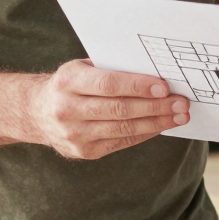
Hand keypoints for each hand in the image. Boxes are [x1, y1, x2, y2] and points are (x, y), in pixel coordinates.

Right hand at [27, 59, 188, 159]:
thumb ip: (112, 68)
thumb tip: (155, 71)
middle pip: (120, 109)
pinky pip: (122, 141)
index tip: (164, 86)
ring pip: (123, 128)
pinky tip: (161, 125)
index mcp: (68, 81)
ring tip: (179, 115)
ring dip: (156, 122)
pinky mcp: (84, 152)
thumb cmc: (71, 83)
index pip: (108, 84)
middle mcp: (67, 109)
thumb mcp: (82, 67)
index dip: (138, 86)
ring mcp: (74, 134)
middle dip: (156, 106)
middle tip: (181, 103)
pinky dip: (145, 133)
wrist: (37, 112)